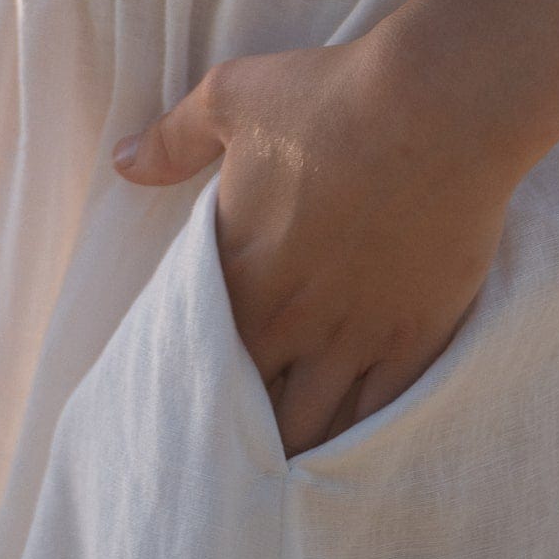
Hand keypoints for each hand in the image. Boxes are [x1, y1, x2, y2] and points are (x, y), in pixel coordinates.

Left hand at [113, 28, 519, 455]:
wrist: (435, 106)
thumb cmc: (330, 98)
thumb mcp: (230, 98)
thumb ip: (173, 140)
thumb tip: (123, 161)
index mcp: (239, 273)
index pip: (199, 355)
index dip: (197, 376)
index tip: (196, 388)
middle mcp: (290, 321)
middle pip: (249, 406)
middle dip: (239, 425)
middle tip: (237, 438)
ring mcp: (354, 338)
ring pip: (311, 425)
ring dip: (295, 441)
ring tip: (286, 460)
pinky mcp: (413, 339)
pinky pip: (379, 415)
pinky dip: (359, 439)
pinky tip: (351, 454)